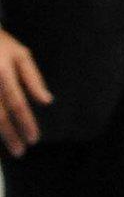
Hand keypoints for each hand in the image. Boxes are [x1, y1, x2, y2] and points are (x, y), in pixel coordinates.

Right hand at [0, 28, 51, 157]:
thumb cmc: (2, 45)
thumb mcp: (21, 55)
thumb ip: (33, 79)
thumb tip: (46, 101)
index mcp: (3, 72)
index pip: (17, 103)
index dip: (25, 122)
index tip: (34, 139)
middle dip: (10, 135)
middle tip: (21, 151)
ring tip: (9, 148)